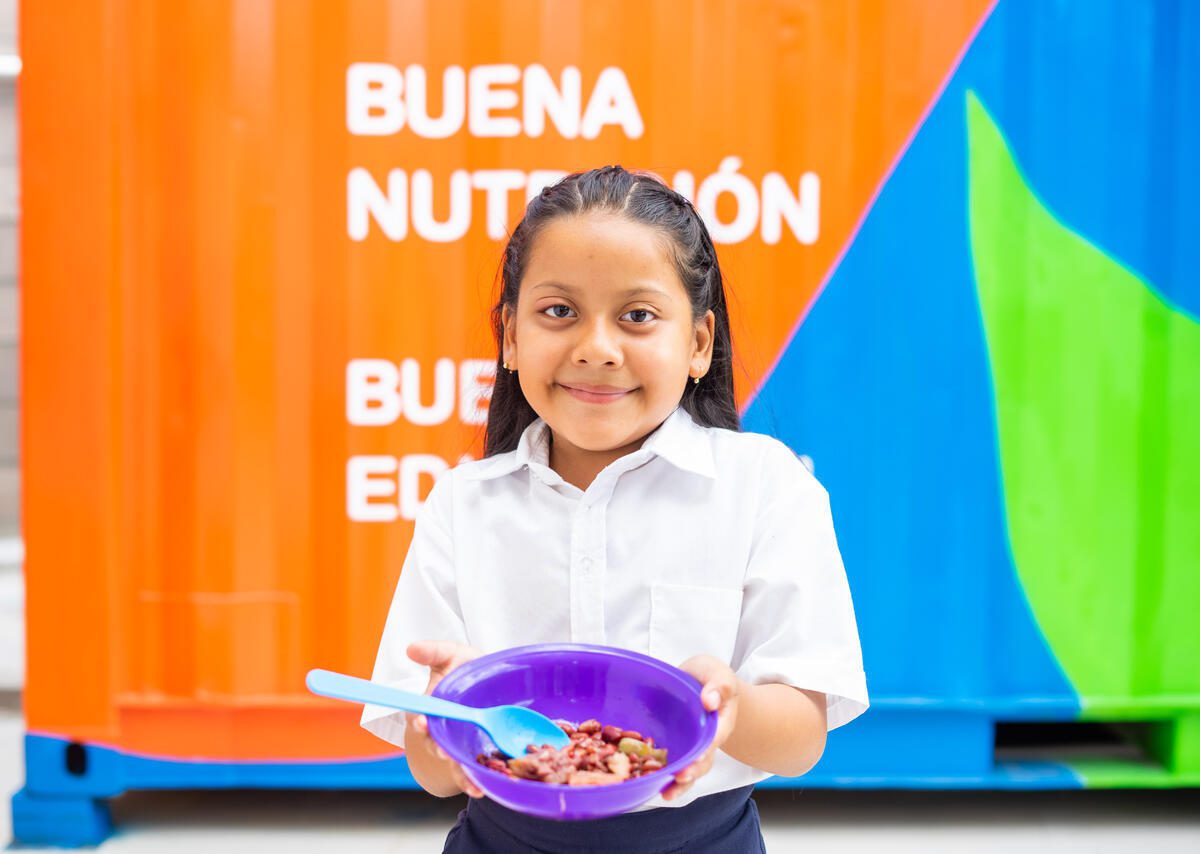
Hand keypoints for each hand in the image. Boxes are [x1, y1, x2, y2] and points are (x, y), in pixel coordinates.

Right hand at [406, 640, 484, 797]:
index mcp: (431, 707)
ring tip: (469, 782)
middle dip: (438, 748)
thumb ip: (433, 652)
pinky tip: (481, 789)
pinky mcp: (473, 754)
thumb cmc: (465, 669)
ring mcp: (456, 744)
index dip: (420, 720)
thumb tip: (411, 648)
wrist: (490, 682)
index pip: (420, 716)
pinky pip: (471, 770)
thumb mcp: (451, 654)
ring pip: (453, 761)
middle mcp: (440, 730)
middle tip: (443, 752)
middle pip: (435, 743)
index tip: (421, 722)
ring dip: (459, 772)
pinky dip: (473, 781)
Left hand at [662, 655, 739, 801]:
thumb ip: (719, 684)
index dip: (706, 750)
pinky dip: (661, 775)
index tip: (697, 759)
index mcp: (720, 723)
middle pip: (702, 762)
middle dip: (692, 772)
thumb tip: (710, 701)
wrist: (699, 681)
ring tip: (666, 793)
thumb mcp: (717, 673)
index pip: (714, 739)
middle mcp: (706, 741)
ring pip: (687, 769)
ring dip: (678, 783)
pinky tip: (649, 785)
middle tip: (680, 777)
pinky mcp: (674, 746)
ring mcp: (690, 746)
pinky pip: (669, 763)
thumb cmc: (709, 676)